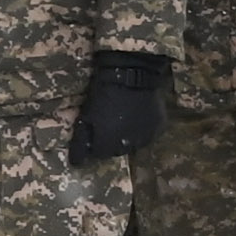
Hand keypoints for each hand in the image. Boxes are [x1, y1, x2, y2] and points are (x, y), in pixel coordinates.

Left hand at [69, 47, 169, 164]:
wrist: (133, 73)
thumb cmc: (104, 92)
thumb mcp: (87, 115)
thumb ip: (81, 140)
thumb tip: (76, 162)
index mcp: (108, 144)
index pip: (98, 154)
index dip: (94, 144)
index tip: (93, 132)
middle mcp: (128, 147)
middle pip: (116, 150)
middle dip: (110, 141)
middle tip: (108, 123)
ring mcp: (146, 138)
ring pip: (133, 143)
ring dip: (127, 135)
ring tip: (123, 117)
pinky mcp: (159, 127)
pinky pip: (148, 133)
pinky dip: (141, 127)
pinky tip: (137, 114)